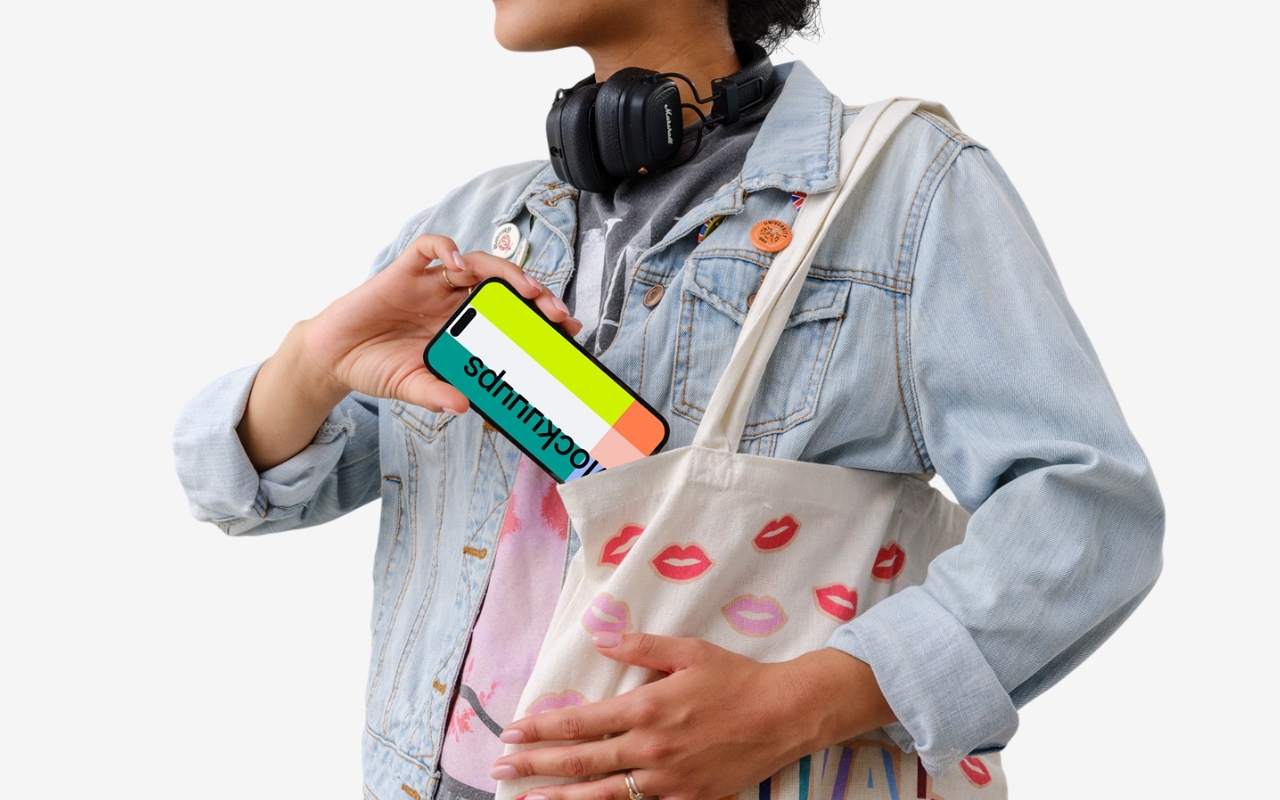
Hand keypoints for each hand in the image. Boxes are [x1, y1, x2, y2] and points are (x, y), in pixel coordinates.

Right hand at [301, 233, 579, 412]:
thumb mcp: (411, 387)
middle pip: (502, 285)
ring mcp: (429, 285)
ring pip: (476, 263)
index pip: (508, 313)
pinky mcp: (402, 272)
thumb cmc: (376, 368)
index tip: (567, 328)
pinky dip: (445, 248)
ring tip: (524, 288)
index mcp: (461, 326)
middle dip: (533, 293)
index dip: (538, 316)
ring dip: (505, 271)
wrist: (332, 358)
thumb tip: (463, 407)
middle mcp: (451, 301)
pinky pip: (428, 248)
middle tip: (554, 310)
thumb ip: (436, 394)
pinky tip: (456, 263)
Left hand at [490, 633, 894, 799]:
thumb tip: (601, 640)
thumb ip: (640, 647)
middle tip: (501, 766)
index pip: (580, 722)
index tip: (513, 730)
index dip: (543, 728)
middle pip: (581, 762)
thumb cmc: (736, 678)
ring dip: (560, 798)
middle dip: (536, 765)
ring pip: (603, 795)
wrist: (786, 715)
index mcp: (647, 708)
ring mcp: (668, 780)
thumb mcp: (688, 650)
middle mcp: (651, 748)